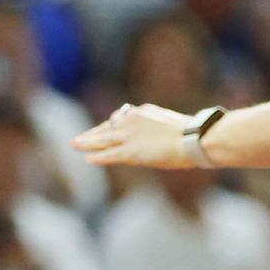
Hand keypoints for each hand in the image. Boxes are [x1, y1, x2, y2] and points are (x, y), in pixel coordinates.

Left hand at [73, 103, 194, 168]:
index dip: (110, 125)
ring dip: (87, 142)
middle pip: (107, 127)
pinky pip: (108, 154)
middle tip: (80, 138)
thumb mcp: (174, 124)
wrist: (194, 138)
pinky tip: (88, 158)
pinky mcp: (129, 152)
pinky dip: (97, 156)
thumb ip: (161, 127)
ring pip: (102, 139)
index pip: (121, 118)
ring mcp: (128, 136)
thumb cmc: (193, 133)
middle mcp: (131, 121)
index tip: (103, 129)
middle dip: (93, 133)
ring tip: (75, 144)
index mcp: (143, 112)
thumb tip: (164, 134)